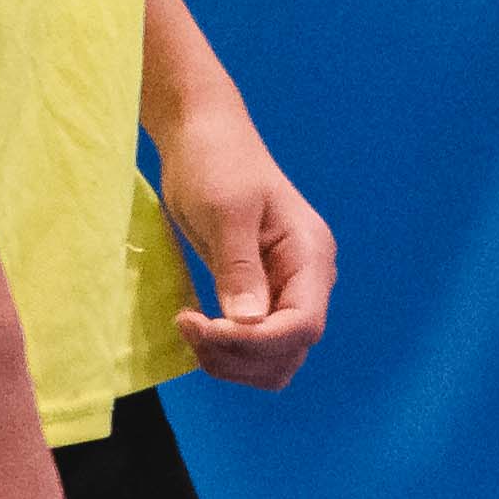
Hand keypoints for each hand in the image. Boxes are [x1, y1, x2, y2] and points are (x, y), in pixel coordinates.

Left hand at [159, 107, 334, 392]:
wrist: (202, 138)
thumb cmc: (216, 161)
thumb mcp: (226, 211)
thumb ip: (239, 268)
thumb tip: (246, 322)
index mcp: (310, 255)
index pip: (302, 325)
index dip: (254, 341)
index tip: (201, 326)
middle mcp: (306, 280)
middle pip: (290, 351)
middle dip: (239, 355)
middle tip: (188, 328)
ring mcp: (285, 290)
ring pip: (274, 358)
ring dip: (231, 360)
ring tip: (190, 330)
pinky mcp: (260, 296)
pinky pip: (253, 344)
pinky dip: (225, 350)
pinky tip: (195, 326)